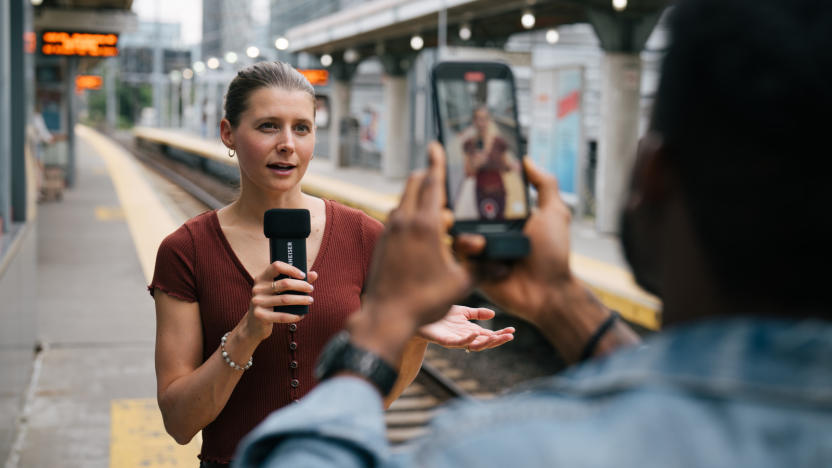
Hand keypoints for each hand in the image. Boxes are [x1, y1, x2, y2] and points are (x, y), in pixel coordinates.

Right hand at [242, 261, 318, 342]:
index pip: (276, 266)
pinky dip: (294, 315)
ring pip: (285, 299)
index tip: (303, 275)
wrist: (254, 324)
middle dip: (301, 286)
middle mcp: (258, 288)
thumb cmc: (271, 304)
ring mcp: (258, 302)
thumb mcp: (279, 291)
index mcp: (262, 278)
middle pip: (285, 283)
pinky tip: (301, 315)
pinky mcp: (260, 315)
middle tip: (311, 289)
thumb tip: (314, 274)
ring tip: (310, 300)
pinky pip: (281, 316)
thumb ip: (296, 281)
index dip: (291, 269)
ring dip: (301, 299)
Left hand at [351, 143, 471, 363]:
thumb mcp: (460, 284)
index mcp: (425, 225)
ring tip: (439, 216)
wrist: (386, 317)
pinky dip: (410, 215)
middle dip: (429, 177)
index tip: (435, 145)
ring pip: (405, 201)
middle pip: (415, 184)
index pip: (432, 182)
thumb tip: (504, 264)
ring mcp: (390, 231)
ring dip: (420, 199)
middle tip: (444, 183)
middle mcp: (404, 221)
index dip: (436, 162)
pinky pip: (397, 218)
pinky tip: (422, 233)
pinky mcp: (383, 242)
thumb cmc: (424, 300)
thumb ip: (482, 268)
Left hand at [417, 305, 514, 350]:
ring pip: (473, 346)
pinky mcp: (444, 341)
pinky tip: (475, 333)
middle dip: (498, 340)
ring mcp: (455, 340)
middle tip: (510, 336)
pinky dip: (467, 340)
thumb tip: (493, 315)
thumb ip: (476, 313)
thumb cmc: (439, 315)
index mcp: (470, 331)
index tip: (513, 330)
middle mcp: (464, 337)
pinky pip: (457, 343)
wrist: (418, 315)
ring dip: (486, 343)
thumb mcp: (462, 311)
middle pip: (485, 343)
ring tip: (496, 337)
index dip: (501, 334)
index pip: (489, 335)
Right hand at [454, 158, 573, 327]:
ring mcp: (479, 249)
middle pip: (462, 210)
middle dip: (453, 202)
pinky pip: (458, 255)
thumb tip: (527, 160)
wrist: (548, 292)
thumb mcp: (554, 213)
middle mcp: (489, 230)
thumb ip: (544, 185)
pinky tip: (478, 247)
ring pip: (455, 230)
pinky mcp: (472, 268)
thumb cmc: (553, 254)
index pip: (481, 193)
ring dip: (460, 227)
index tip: (459, 167)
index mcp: (505, 215)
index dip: (470, 181)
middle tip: (450, 196)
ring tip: (472, 231)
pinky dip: (465, 248)